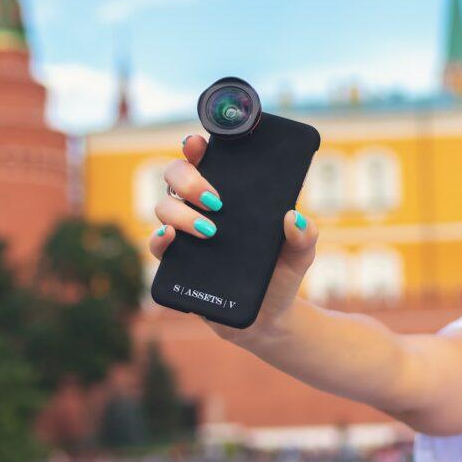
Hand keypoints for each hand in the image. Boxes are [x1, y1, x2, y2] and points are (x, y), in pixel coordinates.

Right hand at [149, 134, 318, 341]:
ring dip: (181, 212)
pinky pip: (156, 245)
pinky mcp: (177, 264)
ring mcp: (187, 235)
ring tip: (210, 230)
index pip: (206, 160)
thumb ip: (305, 235)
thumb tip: (294, 218)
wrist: (270, 318)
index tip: (199, 144)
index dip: (196, 147)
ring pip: (163, 207)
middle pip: (175, 176)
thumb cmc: (282, 274)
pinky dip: (158, 238)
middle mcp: (202, 209)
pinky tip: (172, 237)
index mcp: (230, 195)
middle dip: (189, 179)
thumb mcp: (301, 253)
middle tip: (216, 200)